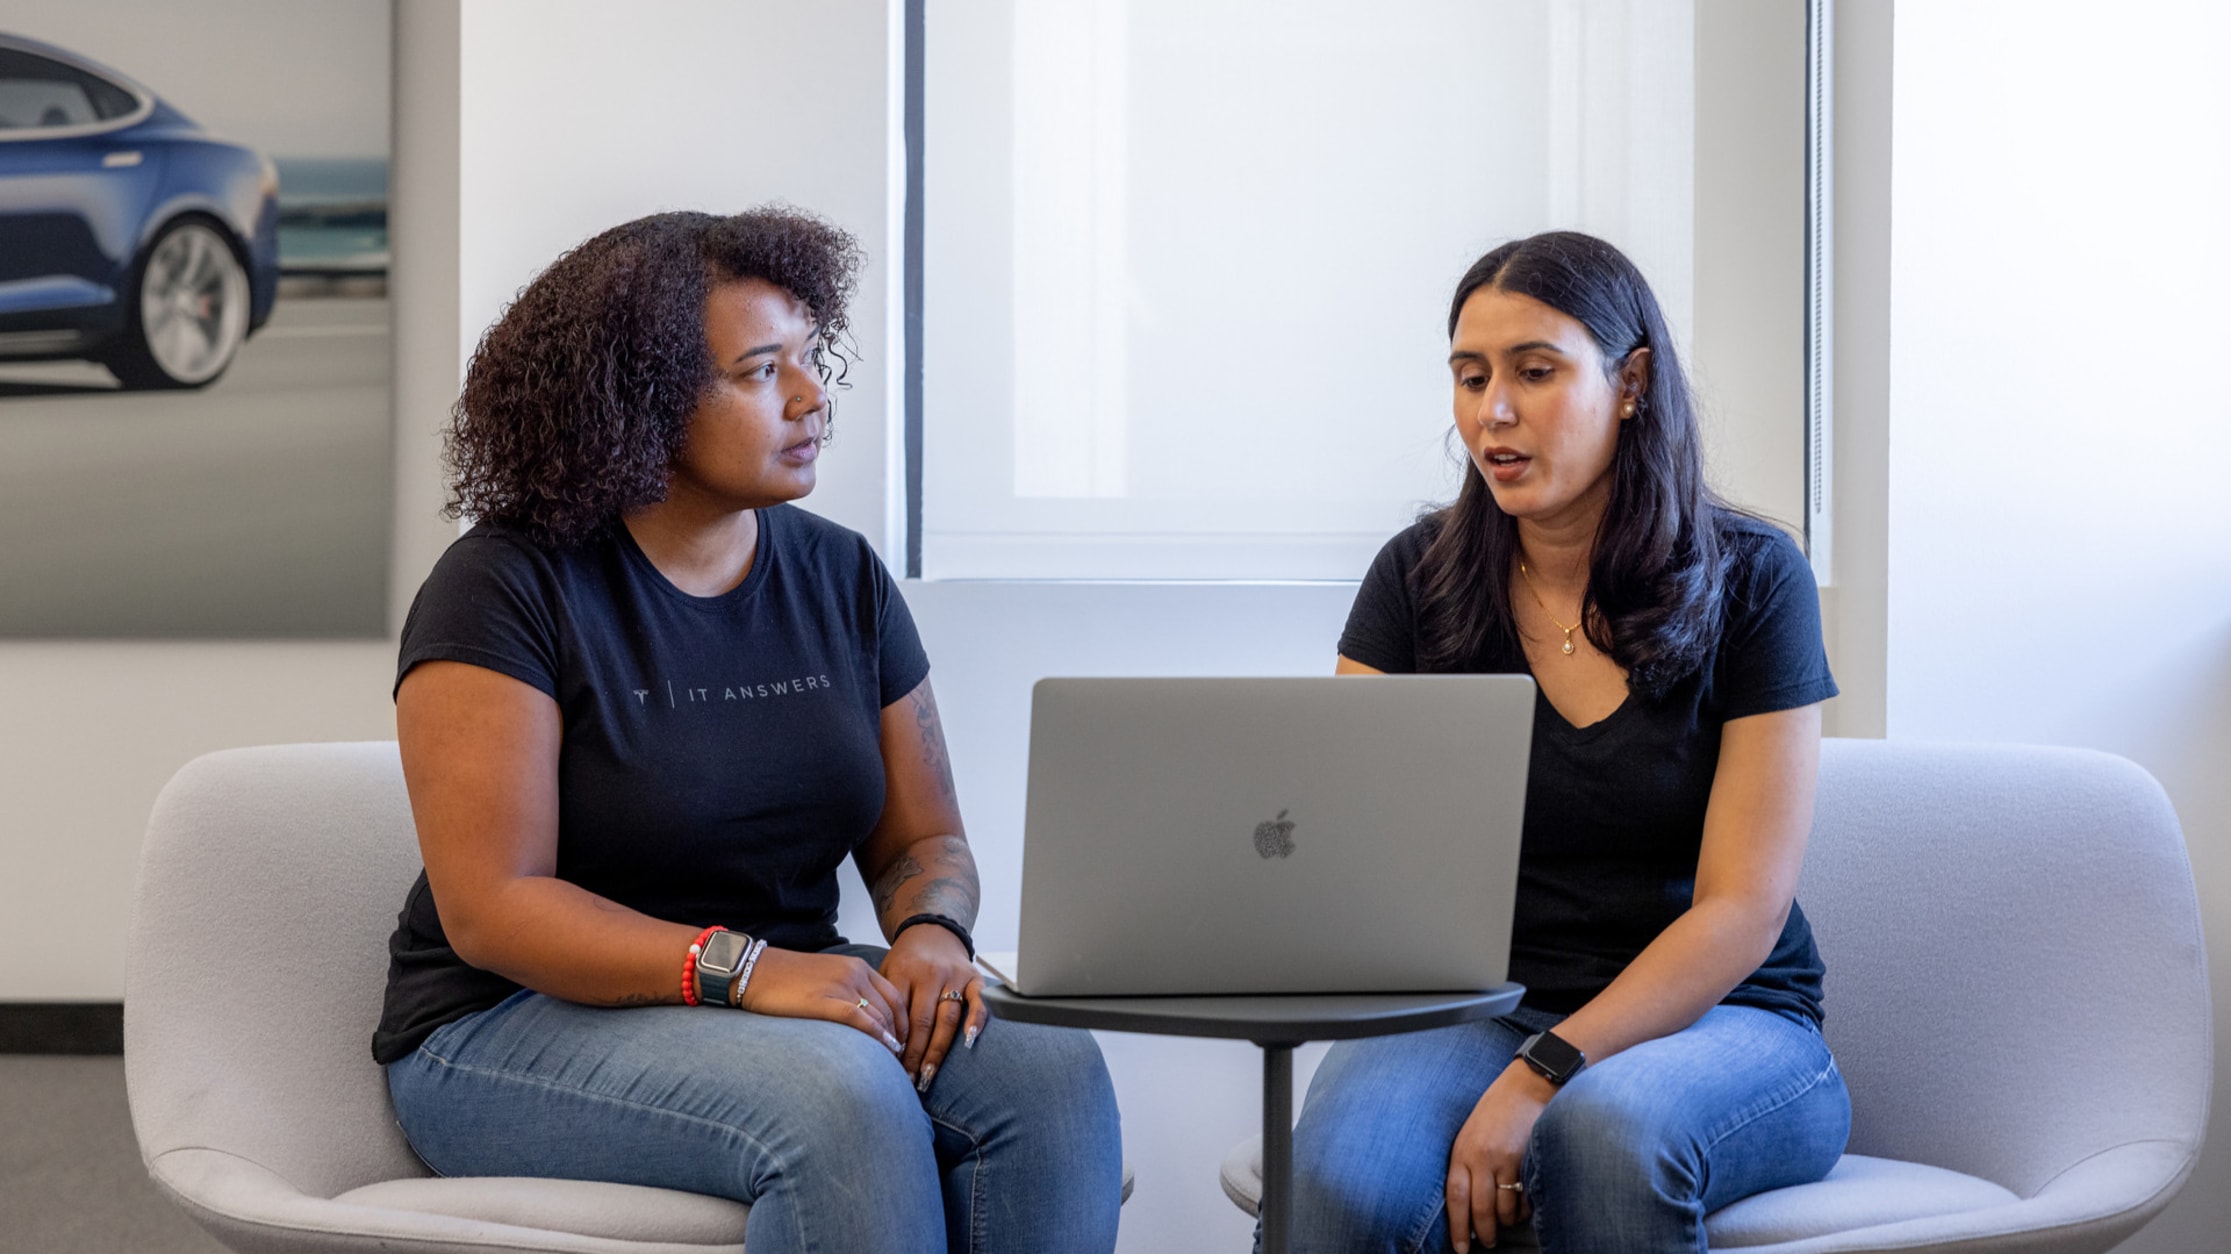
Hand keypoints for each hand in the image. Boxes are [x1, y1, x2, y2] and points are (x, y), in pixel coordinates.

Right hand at [736, 948, 907, 1055]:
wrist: (756, 971)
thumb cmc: (788, 980)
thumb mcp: (828, 978)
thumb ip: (850, 993)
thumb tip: (868, 1022)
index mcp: (857, 967)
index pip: (895, 997)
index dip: (904, 1023)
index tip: (904, 1045)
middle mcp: (854, 974)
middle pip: (892, 1010)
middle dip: (901, 1037)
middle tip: (902, 1062)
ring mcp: (841, 986)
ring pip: (880, 1017)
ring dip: (891, 1043)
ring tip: (894, 1065)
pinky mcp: (825, 1001)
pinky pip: (861, 1020)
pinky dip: (877, 1037)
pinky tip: (884, 1051)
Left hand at [879, 923, 986, 1091]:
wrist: (932, 930)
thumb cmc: (906, 960)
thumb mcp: (886, 972)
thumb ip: (882, 1001)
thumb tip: (870, 1042)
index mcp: (903, 971)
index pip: (897, 1014)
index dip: (893, 1043)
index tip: (888, 1067)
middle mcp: (929, 973)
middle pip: (922, 1022)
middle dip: (914, 1055)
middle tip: (908, 1081)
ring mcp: (953, 975)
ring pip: (947, 1018)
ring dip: (937, 1050)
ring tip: (928, 1074)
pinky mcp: (974, 977)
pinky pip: (978, 1000)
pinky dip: (976, 1020)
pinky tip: (969, 1041)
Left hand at [1446, 1063, 1554, 1250]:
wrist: (1527, 1085)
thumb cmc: (1497, 1110)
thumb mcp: (1471, 1132)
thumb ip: (1467, 1161)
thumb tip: (1466, 1201)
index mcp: (1462, 1151)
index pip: (1455, 1198)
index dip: (1457, 1227)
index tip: (1460, 1247)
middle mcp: (1480, 1157)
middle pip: (1479, 1209)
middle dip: (1484, 1233)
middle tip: (1488, 1243)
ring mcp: (1504, 1159)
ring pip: (1504, 1208)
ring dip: (1506, 1222)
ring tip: (1507, 1224)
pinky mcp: (1526, 1159)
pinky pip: (1525, 1197)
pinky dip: (1524, 1208)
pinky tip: (1523, 1208)